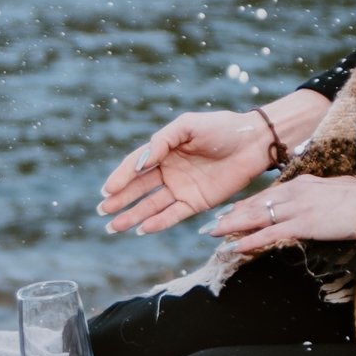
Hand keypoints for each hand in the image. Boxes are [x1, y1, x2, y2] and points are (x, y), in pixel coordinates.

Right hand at [98, 110, 276, 234]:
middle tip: (103, 212)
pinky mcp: (197, 202)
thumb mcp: (187, 126)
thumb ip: (162, 142)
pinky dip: (159, 222)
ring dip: (134, 215)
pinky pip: (174, 214)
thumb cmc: (221, 128)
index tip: (107, 190)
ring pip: (152, 205)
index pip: (136, 166)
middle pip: (139, 188)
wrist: (253, 141)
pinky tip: (143, 229)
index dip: (121, 177)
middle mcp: (169, 170)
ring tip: (114, 227)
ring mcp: (182, 188)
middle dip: (120, 200)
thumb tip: (139, 164)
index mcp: (163, 150)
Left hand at [206, 172, 355, 256]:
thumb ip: (314, 194)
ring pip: (257, 217)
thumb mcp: (330, 190)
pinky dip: (252, 239)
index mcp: (299, 184)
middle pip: (254, 206)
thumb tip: (308, 202)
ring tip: (214, 235)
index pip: (264, 196)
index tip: (227, 213)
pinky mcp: (304, 224)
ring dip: (233, 227)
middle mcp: (293, 192)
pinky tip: (237, 246)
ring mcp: (297, 208)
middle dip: (230, 217)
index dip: (243, 206)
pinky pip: (272, 233)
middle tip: (210, 227)